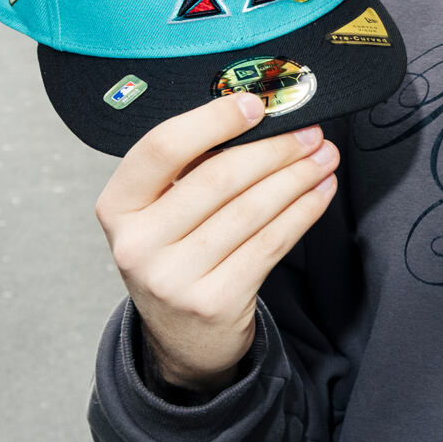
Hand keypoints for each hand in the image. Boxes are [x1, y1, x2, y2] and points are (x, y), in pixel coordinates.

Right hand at [95, 94, 339, 391]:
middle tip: (310, 133)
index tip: (257, 103)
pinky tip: (319, 193)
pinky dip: (302, 212)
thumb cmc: (177, 255)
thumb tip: (257, 116)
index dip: (214, 120)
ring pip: (250, 210)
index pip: (162, 148)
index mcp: (117, 206)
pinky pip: (270, 244)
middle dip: (274, 149)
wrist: (182, 338)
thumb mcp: (161, 213)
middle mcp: (137, 244)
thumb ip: (191, 168)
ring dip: (297, 177)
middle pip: (218, 178)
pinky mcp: (214, 302)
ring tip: (324, 158)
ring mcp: (174, 278)